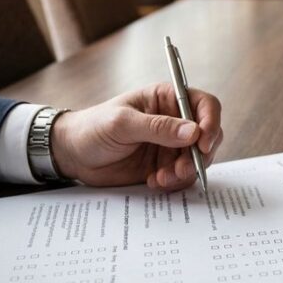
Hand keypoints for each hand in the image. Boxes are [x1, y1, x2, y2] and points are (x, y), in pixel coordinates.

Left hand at [50, 83, 222, 190]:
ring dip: (185, 172)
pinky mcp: (164, 165)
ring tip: (161, 178)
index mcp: (167, 99)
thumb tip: (194, 132)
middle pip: (207, 136)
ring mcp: (171, 145)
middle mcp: (174, 121)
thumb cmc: (93, 127)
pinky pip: (182, 176)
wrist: (72, 154)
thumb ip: (158, 127)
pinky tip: (154, 181)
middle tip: (182, 169)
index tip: (203, 144)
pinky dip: (174, 182)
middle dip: (199, 155)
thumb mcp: (123, 124)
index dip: (210, 123)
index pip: (204, 105)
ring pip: (197, 159)